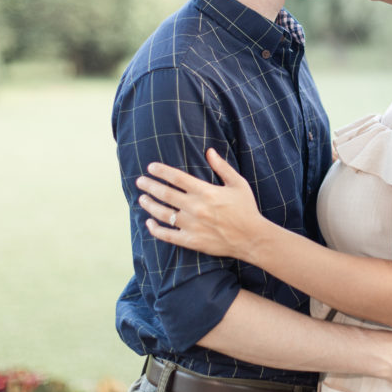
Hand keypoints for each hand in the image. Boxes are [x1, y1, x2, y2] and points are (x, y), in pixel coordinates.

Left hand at [136, 149, 262, 259]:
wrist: (252, 238)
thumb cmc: (246, 209)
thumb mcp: (238, 184)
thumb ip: (222, 167)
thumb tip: (209, 151)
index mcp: (206, 191)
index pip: (176, 178)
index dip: (161, 171)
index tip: (150, 167)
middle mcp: (195, 207)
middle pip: (165, 194)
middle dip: (149, 186)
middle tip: (140, 181)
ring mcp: (192, 225)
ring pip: (162, 214)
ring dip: (149, 205)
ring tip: (142, 199)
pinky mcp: (191, 241)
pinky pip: (167, 235)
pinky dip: (155, 229)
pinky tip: (149, 223)